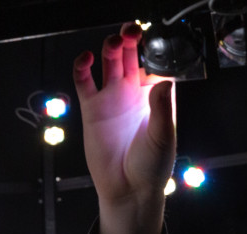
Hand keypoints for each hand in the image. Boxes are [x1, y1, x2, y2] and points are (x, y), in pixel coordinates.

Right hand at [73, 22, 175, 209]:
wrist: (127, 190)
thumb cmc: (152, 167)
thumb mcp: (162, 137)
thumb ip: (162, 109)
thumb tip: (164, 81)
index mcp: (157, 96)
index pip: (156, 62)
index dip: (154, 47)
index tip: (153, 37)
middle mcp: (135, 92)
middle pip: (132, 56)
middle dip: (131, 40)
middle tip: (131, 31)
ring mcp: (113, 98)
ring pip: (109, 62)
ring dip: (110, 48)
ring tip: (113, 43)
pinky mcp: (92, 108)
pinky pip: (84, 81)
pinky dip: (82, 66)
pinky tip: (85, 58)